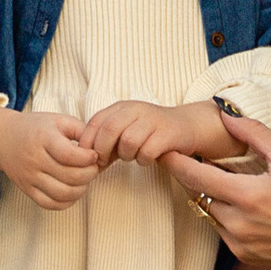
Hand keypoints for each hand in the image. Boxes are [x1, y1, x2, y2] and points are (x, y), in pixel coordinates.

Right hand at [0, 103, 99, 210]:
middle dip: (89, 174)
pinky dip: (66, 202)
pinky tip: (73, 191)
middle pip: (69, 176)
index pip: (69, 155)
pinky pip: (49, 204)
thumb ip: (81, 130)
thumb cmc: (37, 128)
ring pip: (62, 193)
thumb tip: (98, 146)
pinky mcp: (26, 189)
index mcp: (43, 138)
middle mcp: (34, 159)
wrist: (5, 139)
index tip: (94, 155)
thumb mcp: (58, 120)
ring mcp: (29, 177)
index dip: (88, 158)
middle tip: (93, 168)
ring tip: (85, 180)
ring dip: (81, 190)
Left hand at [82, 98, 230, 166]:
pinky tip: (147, 158)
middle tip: (106, 162)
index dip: (88, 142)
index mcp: (121, 107)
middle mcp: (135, 109)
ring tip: (133, 156)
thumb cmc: (150, 133)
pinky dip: (144, 160)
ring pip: (128, 142)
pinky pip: (147, 152)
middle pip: (109, 130)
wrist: (186, 126)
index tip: (89, 157)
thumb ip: (106, 141)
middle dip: (103, 150)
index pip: (95, 121)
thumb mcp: (125, 130)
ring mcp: (152, 120)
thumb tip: (84, 160)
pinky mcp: (167, 133)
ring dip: (127, 155)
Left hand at [163, 109, 270, 269]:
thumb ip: (254, 132)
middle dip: (191, 176)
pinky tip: (241, 203)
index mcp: (249, 196)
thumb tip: (225, 112)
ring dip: (209, 196)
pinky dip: (225, 215)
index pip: (196, 176)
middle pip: (198, 195)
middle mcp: (239, 224)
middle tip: (187, 158)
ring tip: (219, 178)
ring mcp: (241, 244)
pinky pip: (223, 231)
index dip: (175, 162)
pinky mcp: (247, 257)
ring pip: (209, 213)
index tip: (163, 149)